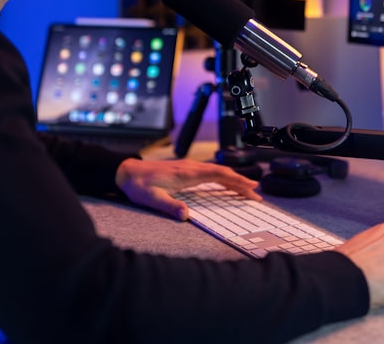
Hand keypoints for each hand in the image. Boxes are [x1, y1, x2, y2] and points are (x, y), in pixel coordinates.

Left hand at [115, 158, 260, 220]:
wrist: (127, 172)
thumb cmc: (138, 185)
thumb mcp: (151, 199)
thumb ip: (168, 206)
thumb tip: (185, 215)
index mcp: (187, 173)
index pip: (219, 174)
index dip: (237, 180)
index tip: (252, 187)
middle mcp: (191, 168)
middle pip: (223, 173)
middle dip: (241, 182)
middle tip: (256, 193)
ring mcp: (189, 168)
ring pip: (217, 172)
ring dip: (233, 180)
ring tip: (247, 190)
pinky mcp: (185, 171)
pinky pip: (209, 173)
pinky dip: (222, 179)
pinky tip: (226, 185)